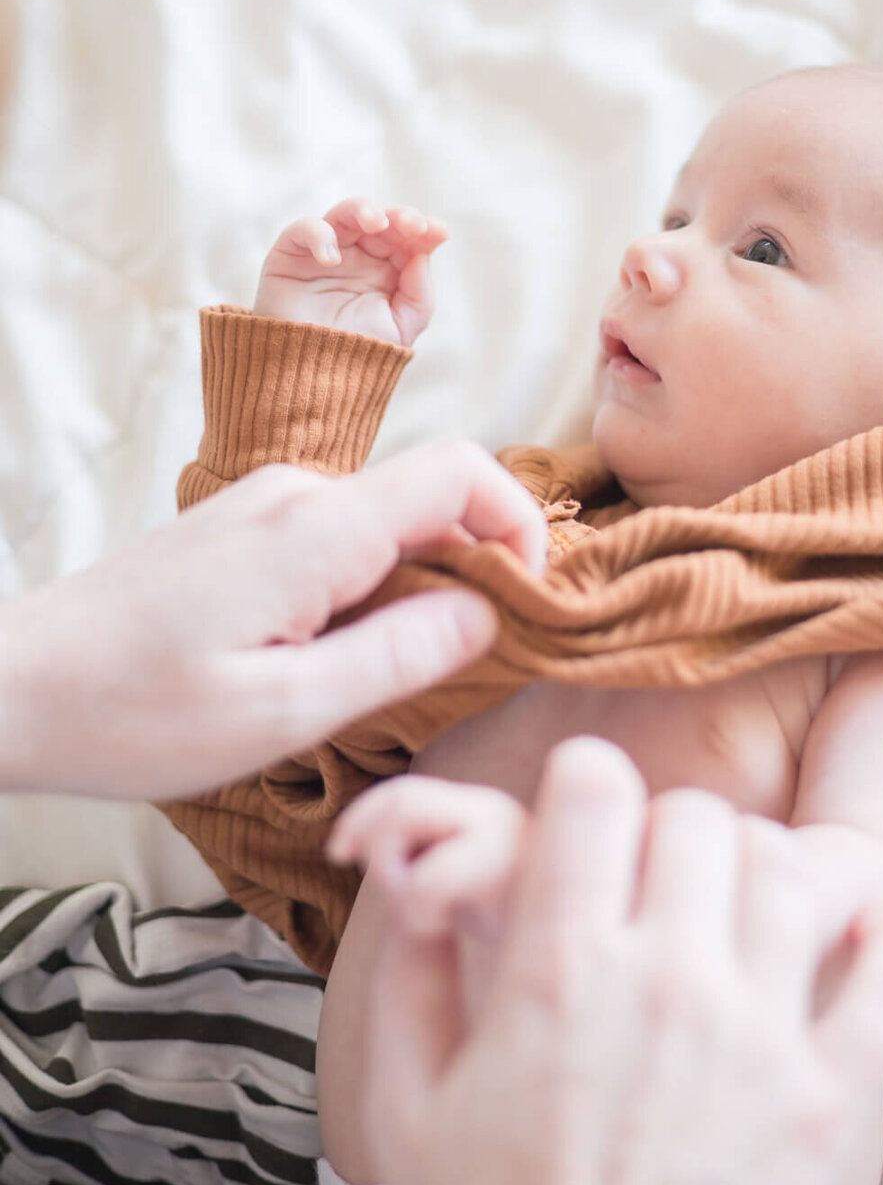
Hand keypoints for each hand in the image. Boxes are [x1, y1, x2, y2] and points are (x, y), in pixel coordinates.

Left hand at [0, 441, 545, 800]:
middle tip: (466, 667)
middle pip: (430, 499)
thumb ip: (397, 657)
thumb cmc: (133, 713)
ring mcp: (263, 505)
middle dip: (473, 570)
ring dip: (416, 587)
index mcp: (316, 528)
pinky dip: (369, 588)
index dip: (519, 524)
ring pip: (386, 523)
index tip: (530, 602)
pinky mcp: (241, 529)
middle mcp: (295, 494)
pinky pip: (339, 538)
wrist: (12, 685)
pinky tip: (331, 659)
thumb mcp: (280, 713)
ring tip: (388, 679)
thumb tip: (487, 612)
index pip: (461, 471)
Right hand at [254, 197, 447, 344]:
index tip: (438, 233)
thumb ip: (419, 294)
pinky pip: (303, 229)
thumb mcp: (402, 328)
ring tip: (376, 222)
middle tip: (412, 225)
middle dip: (399, 217)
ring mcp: (325, 252)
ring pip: (344, 214)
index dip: (423, 229)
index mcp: (386, 268)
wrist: (313, 380)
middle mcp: (358, 255)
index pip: (407, 238)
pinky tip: (331, 259)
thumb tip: (423, 254)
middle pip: (380, 220)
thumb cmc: (358, 354)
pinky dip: (318, 235)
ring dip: (363, 210)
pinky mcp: (291, 255)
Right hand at [336, 739, 882, 1184]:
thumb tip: (419, 868)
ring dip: (759, 872)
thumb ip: (412, 967)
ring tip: (731, 916)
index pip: (597, 786)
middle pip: (699, 816)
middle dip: (666, 828)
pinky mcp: (827, 1101)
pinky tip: (848, 942)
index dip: (583, 785)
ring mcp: (760, 1037)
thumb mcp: (405, 1100)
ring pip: (792, 870)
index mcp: (560, 967)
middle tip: (649, 881)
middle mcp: (668, 980)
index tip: (582, 818)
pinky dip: (878, 941)